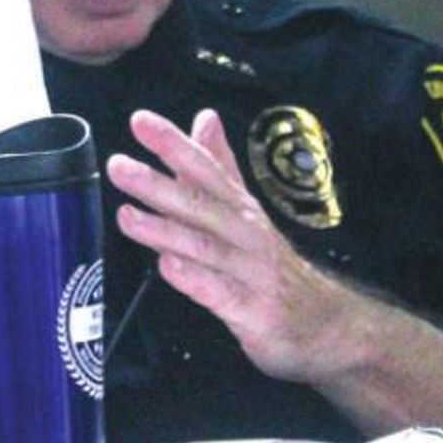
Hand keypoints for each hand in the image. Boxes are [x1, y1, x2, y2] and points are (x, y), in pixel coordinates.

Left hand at [105, 107, 346, 383]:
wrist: (324, 324)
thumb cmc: (268, 265)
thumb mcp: (244, 210)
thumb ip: (218, 166)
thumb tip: (204, 118)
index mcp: (239, 207)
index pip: (204, 168)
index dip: (174, 143)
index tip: (140, 121)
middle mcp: (245, 233)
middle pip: (200, 203)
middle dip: (157, 183)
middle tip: (118, 165)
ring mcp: (250, 271)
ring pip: (204, 246)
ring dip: (164, 230)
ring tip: (126, 215)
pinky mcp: (253, 310)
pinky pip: (220, 293)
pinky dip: (193, 278)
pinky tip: (166, 266)